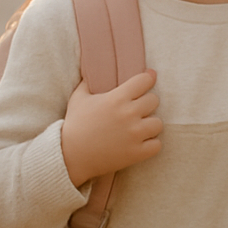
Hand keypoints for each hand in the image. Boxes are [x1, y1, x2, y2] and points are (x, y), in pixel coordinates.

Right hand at [61, 70, 162, 186]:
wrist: (69, 157)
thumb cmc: (74, 126)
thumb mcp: (78, 99)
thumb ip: (87, 82)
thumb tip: (91, 70)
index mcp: (116, 99)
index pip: (145, 80)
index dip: (147, 79)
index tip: (147, 80)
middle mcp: (128, 114)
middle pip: (154, 100)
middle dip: (146, 104)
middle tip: (137, 110)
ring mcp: (134, 134)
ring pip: (158, 123)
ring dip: (150, 125)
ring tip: (139, 128)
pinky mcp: (136, 153)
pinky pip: (157, 145)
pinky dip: (151, 145)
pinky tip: (141, 143)